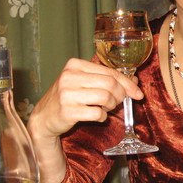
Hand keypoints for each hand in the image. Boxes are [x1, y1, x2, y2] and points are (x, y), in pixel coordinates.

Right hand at [27, 58, 142, 182]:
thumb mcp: (83, 82)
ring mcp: (67, 93)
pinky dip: (102, 116)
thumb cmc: (67, 98)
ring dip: (111, 105)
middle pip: (110, 84)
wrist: (43, 117)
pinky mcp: (67, 111)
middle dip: (120, 95)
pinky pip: (97, 113)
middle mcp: (69, 76)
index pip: (109, 71)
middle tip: (118, 102)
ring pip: (105, 97)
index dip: (127, 83)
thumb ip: (106, 79)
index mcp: (75, 65)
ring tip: (106, 108)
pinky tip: (97, 115)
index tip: (138, 93)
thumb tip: (134, 81)